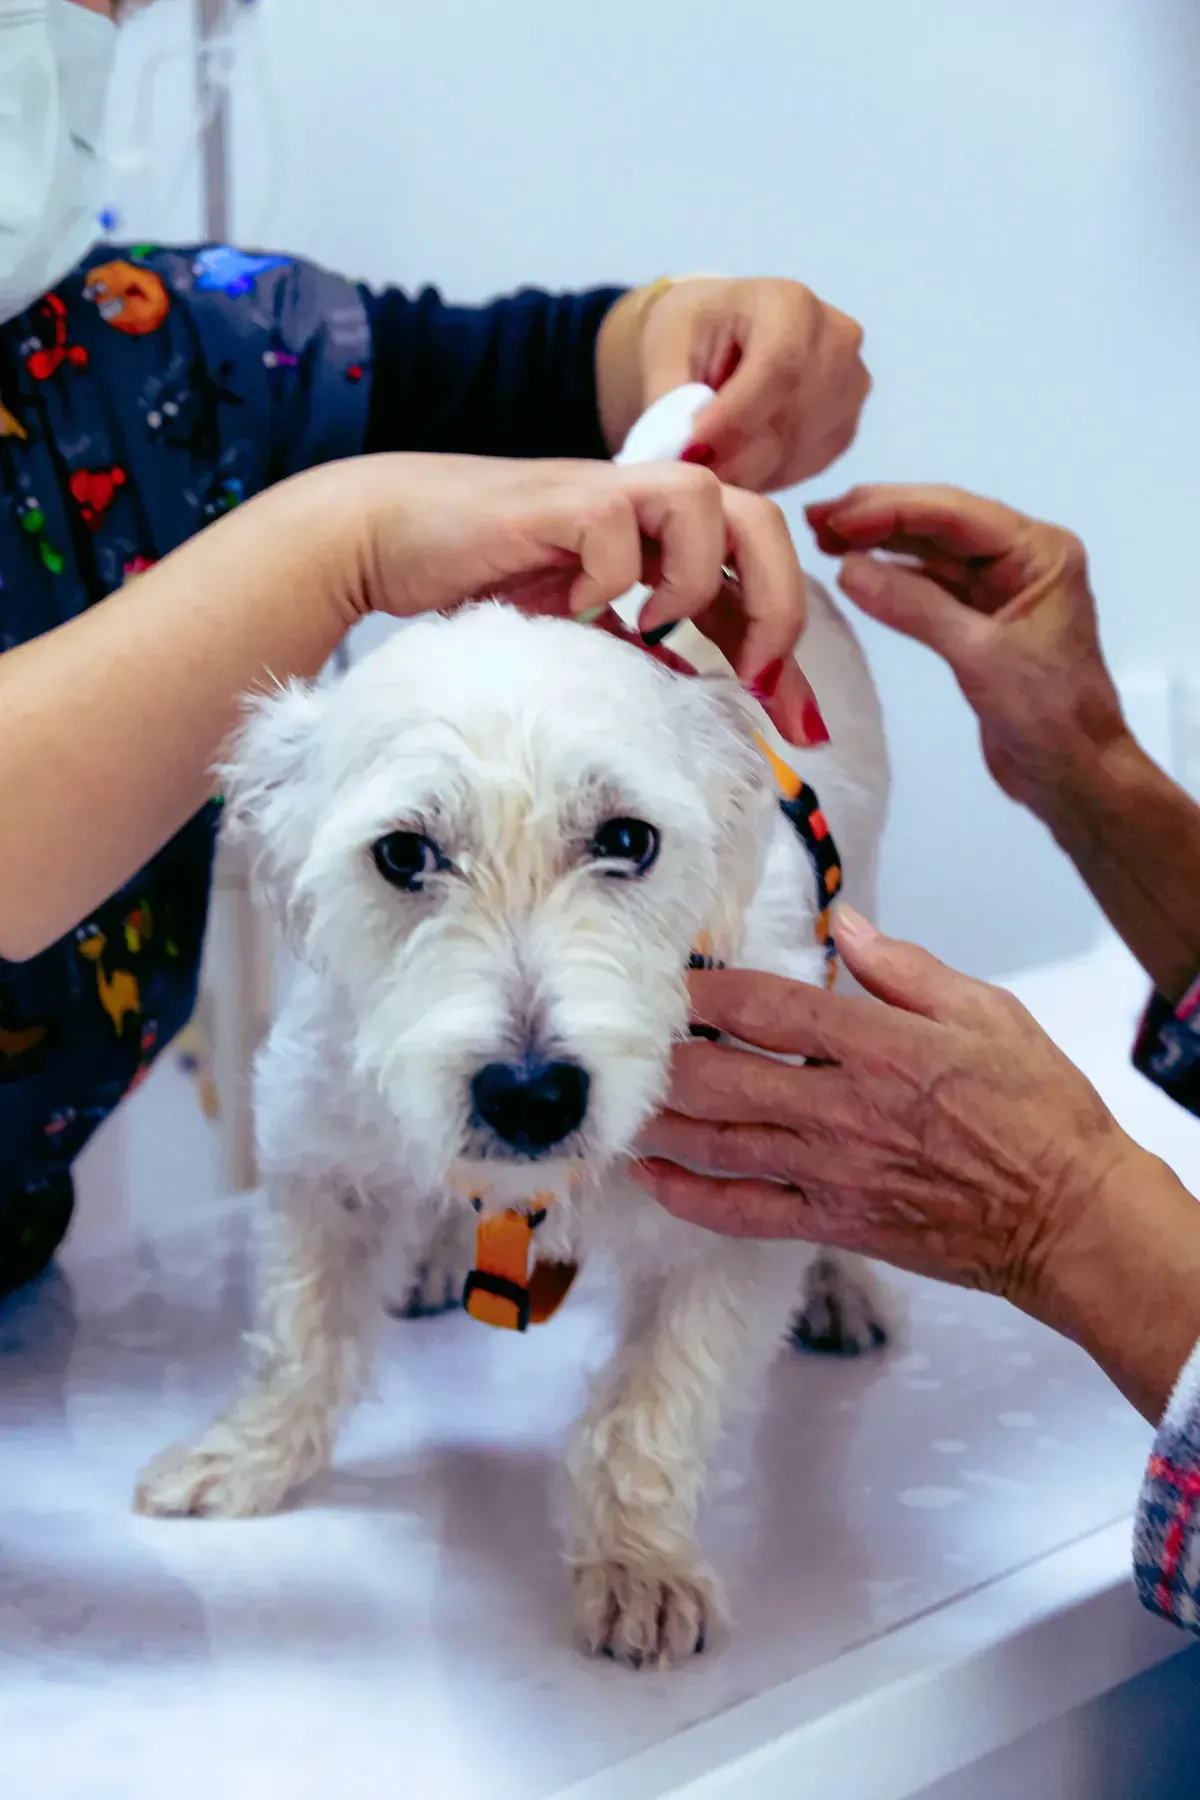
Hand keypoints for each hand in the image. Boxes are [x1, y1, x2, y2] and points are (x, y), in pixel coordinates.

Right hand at [313, 451, 822, 744]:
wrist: (391, 535)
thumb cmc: (484, 579)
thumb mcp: (587, 629)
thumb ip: (651, 651)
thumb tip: (717, 703)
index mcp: (663, 538)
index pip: (757, 580)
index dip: (791, 652)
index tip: (803, 729)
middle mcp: (647, 507)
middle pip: (762, 519)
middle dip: (780, 605)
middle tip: (757, 677)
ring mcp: (604, 495)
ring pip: (705, 499)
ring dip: (697, 578)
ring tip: (654, 629)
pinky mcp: (556, 500)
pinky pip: (617, 524)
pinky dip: (613, 574)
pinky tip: (578, 607)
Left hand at [596, 278, 869, 491]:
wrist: (722, 336)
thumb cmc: (694, 334)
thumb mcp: (667, 350)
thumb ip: (671, 400)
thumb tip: (679, 453)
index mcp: (790, 303)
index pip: (779, 368)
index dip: (736, 418)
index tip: (692, 450)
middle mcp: (837, 340)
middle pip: (793, 418)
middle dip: (737, 455)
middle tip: (692, 468)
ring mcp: (851, 385)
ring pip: (799, 451)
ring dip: (748, 469)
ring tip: (711, 458)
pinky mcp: (847, 425)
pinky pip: (806, 468)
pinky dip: (767, 475)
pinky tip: (741, 457)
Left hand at [634, 908, 1130, 1316]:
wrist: (1071, 1217)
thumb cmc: (1039, 1111)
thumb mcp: (987, 1013)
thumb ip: (906, 969)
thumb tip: (845, 928)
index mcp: (880, 1048)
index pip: (767, 1008)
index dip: (707, 990)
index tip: (673, 976)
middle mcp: (842, 1111)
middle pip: (720, 1079)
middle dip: (662, 1057)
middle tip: (622, 1037)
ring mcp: (832, 1174)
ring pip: (718, 1144)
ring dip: (658, 1122)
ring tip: (612, 1100)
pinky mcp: (833, 1224)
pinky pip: (743, 1213)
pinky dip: (689, 1197)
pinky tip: (651, 1176)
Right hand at [806, 483, 1127, 815]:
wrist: (1074, 774)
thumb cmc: (1045, 714)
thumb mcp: (980, 656)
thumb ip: (915, 608)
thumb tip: (847, 568)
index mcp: (1039, 551)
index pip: (956, 513)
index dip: (891, 508)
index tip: (835, 516)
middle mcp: (1022, 558)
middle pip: (941, 524)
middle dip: (879, 516)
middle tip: (816, 516)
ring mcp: (1001, 588)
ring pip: (932, 552)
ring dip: (880, 542)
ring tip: (823, 535)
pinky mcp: (981, 621)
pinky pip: (931, 586)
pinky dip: (893, 578)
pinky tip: (855, 569)